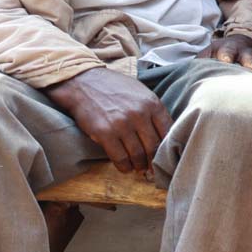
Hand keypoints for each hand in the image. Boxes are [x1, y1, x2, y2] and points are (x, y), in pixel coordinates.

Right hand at [45, 66, 172, 176]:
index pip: (168, 132)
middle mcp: (139, 114)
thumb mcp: (141, 93)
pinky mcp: (104, 133)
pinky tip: (126, 167)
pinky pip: (119, 158)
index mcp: (152, 103)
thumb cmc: (114, 88)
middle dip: (154, 161)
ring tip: (139, 169)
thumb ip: (154, 111)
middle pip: (153, 147)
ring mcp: (122, 125)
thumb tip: (166, 134)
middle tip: (152, 169)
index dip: (167, 148)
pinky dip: (124, 167)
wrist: (83, 82)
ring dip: (140, 166)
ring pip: (138, 155)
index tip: (166, 157)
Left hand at [198, 33, 251, 75]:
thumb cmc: (220, 54)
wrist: (241, 43)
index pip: (226, 51)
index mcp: (225, 47)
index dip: (226, 56)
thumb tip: (187, 75)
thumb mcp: (208, 54)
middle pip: (246, 55)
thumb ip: (200, 63)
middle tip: (251, 69)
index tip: (225, 61)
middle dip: (249, 62)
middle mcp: (243, 50)